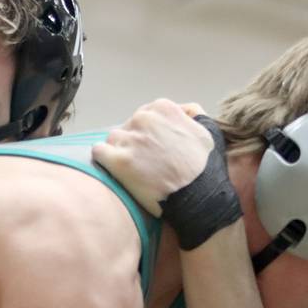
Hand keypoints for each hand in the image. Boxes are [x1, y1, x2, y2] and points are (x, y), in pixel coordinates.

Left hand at [92, 99, 212, 216]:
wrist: (198, 199)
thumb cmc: (205, 169)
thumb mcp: (209, 132)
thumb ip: (193, 115)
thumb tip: (184, 109)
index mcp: (164, 108)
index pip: (145, 115)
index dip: (149, 134)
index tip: (155, 150)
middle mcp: (144, 119)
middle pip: (128, 127)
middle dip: (134, 143)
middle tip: (146, 164)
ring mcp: (130, 139)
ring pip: (113, 140)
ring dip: (120, 152)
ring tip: (134, 171)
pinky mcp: (117, 160)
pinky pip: (99, 152)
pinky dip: (105, 161)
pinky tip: (116, 172)